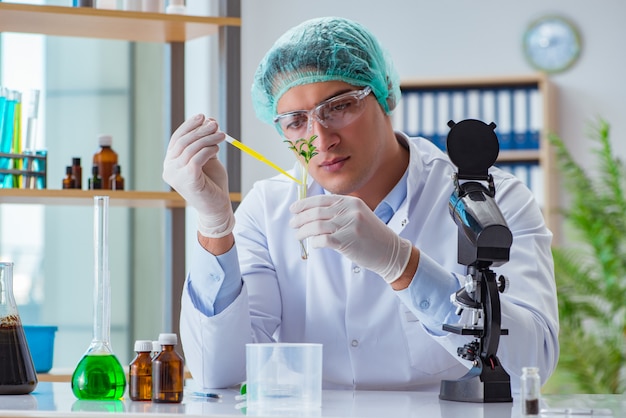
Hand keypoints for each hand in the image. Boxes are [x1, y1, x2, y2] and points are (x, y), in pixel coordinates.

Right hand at [162, 114, 233, 237]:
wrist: (217, 207)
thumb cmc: (212, 184)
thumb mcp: (207, 160)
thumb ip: (204, 144)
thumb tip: (208, 121)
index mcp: (171, 162)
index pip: (177, 139)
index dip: (189, 126)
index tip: (203, 116)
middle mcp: (169, 168)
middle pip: (183, 142)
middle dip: (200, 130)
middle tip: (215, 124)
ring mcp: (176, 175)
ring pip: (191, 148)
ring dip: (208, 138)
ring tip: (222, 135)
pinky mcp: (187, 179)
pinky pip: (197, 158)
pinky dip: (208, 149)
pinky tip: (217, 148)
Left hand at [289, 195, 412, 282]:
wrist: (390, 251)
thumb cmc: (371, 235)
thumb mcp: (358, 215)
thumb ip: (339, 211)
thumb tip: (312, 213)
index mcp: (351, 202)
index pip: (321, 199)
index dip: (304, 204)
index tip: (294, 209)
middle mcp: (349, 210)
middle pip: (316, 212)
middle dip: (300, 218)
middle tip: (292, 224)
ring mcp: (349, 225)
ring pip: (316, 225)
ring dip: (303, 231)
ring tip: (298, 235)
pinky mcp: (347, 241)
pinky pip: (323, 239)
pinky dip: (315, 242)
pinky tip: (314, 245)